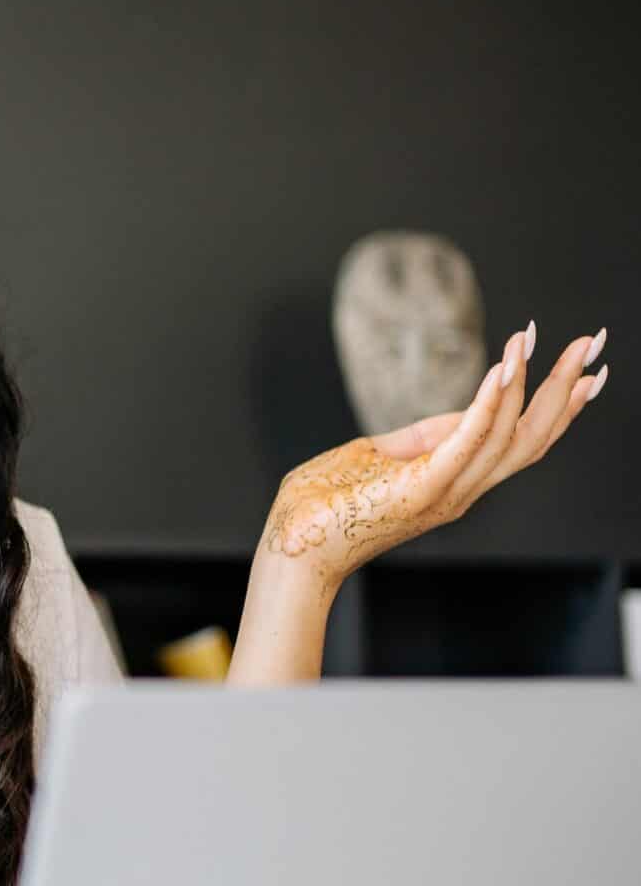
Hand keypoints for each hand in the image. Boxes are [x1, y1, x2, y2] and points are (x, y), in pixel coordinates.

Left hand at [261, 320, 610, 592]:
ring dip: (527, 382)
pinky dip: (489, 403)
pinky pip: (466, 440)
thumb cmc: (324, 505)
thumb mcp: (380, 457)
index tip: (588, 369)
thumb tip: (456, 413)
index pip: (521, 440)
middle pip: (532, 437)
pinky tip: (504, 368)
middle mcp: (462, 490)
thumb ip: (420, 438)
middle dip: (565, 388)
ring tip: (538, 338)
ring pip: (508, 434)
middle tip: (593, 341)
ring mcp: (445, 492)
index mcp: (454, 481)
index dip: (557, 404)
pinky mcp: (422, 488)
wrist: (291, 547)